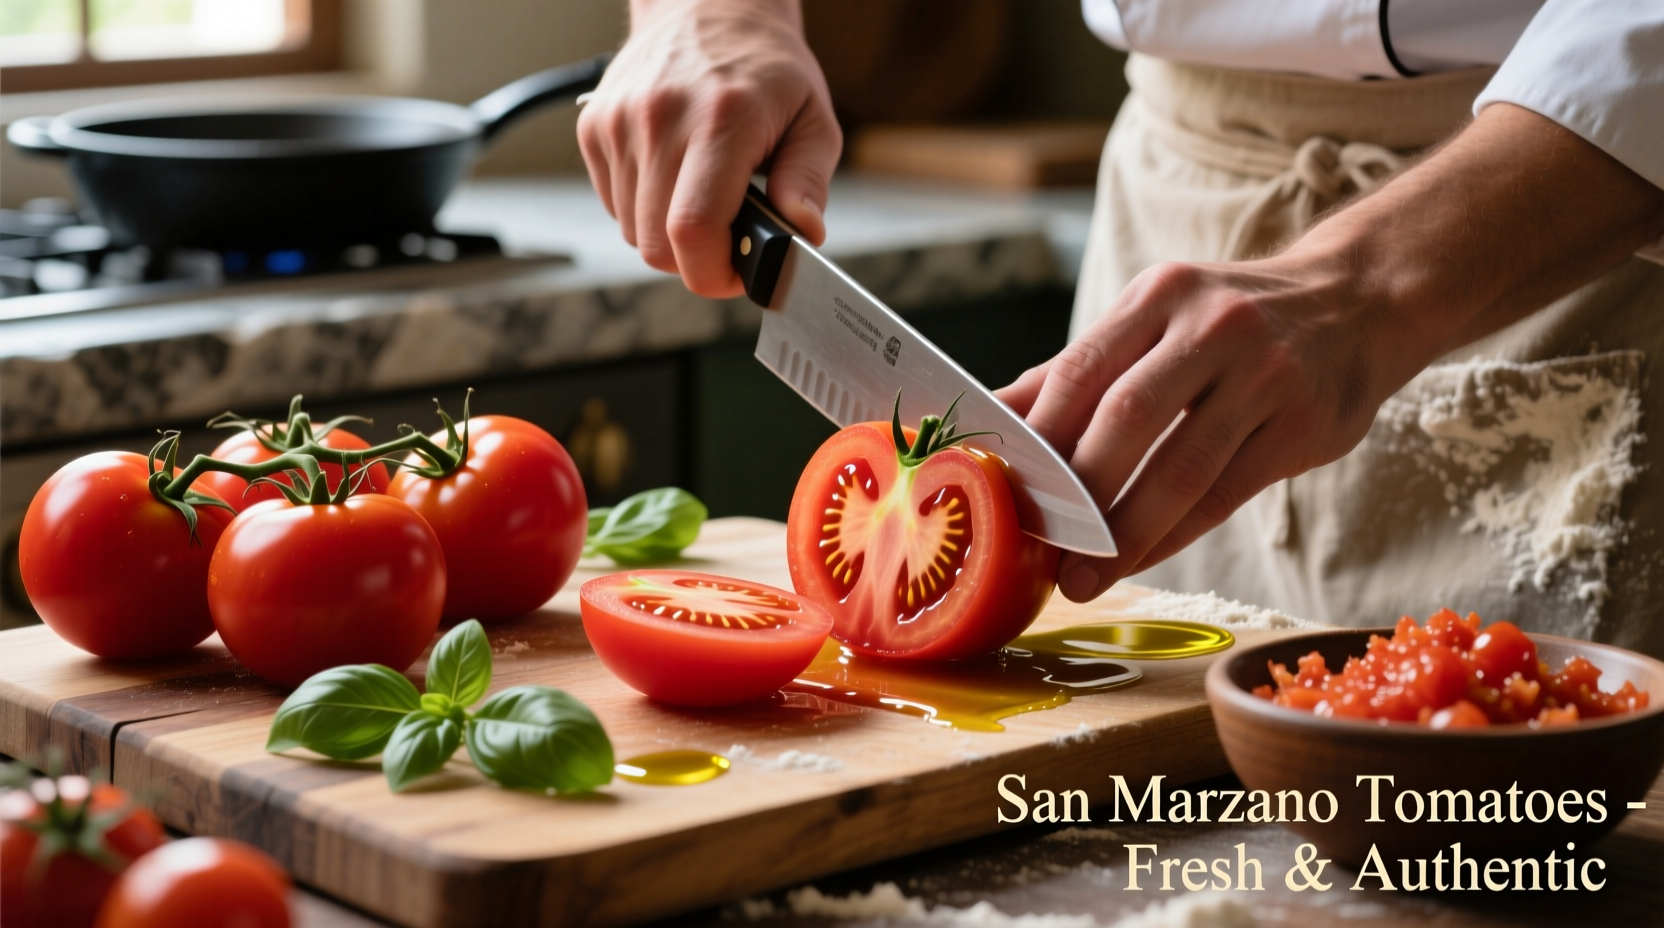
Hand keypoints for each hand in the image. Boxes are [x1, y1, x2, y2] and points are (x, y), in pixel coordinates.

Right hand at [577, 0, 840, 296]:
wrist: (707, 6)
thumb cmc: (765, 67)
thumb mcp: (813, 119)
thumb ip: (809, 182)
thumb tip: (802, 234)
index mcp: (721, 120)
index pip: (692, 229)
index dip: (713, 273)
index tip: (737, 274)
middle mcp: (661, 119)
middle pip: (656, 245)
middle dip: (696, 261)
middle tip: (728, 239)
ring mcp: (620, 122)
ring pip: (632, 232)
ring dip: (668, 235)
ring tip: (702, 198)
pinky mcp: (594, 127)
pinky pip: (614, 205)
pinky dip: (643, 209)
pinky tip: (674, 179)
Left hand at [1000, 104, 1663, 602]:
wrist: (1359, 301)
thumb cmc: (1231, 323)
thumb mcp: (1155, 317)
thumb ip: (1078, 368)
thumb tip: (990, 418)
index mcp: (1159, 297)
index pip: (1079, 372)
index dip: (1034, 442)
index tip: (998, 495)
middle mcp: (1212, 327)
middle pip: (1124, 419)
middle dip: (1073, 494)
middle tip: (1035, 546)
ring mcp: (1265, 375)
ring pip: (1178, 468)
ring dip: (1122, 534)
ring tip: (1080, 578)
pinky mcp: (1302, 426)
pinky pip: (1223, 494)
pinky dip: (1172, 536)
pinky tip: (1135, 562)